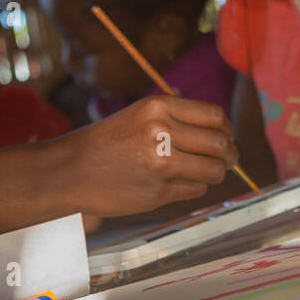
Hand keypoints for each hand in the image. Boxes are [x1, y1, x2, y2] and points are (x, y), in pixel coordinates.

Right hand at [51, 95, 238, 216]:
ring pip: (214, 170)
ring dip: (218, 173)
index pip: (215, 116)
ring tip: (211, 173)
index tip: (227, 137)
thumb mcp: (142, 114)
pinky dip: (196, 187)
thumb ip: (180, 119)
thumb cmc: (109, 141)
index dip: (226, 129)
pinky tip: (182, 183)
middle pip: (220, 143)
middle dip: (230, 154)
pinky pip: (195, 189)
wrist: (69, 170)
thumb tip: (224, 133)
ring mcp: (160, 164)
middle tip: (230, 160)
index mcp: (158, 107)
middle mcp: (161, 132)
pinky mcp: (157, 192)